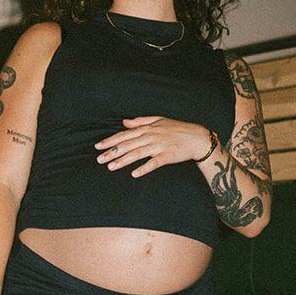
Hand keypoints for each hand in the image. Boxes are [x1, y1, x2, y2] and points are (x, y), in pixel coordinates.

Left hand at [96, 117, 212, 176]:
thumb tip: (124, 122)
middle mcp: (151, 136)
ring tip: (110, 167)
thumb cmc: (177, 129)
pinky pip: (154, 163)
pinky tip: (134, 174)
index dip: (110, 141)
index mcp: (147, 128)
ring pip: (137, 154)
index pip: (124, 135)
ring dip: (123, 161)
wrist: (197, 137)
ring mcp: (159, 146)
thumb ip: (140, 121)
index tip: (98, 146)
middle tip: (99, 159)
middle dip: (112, 152)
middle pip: (127, 145)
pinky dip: (144, 168)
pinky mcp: (167, 156)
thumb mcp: (158, 120)